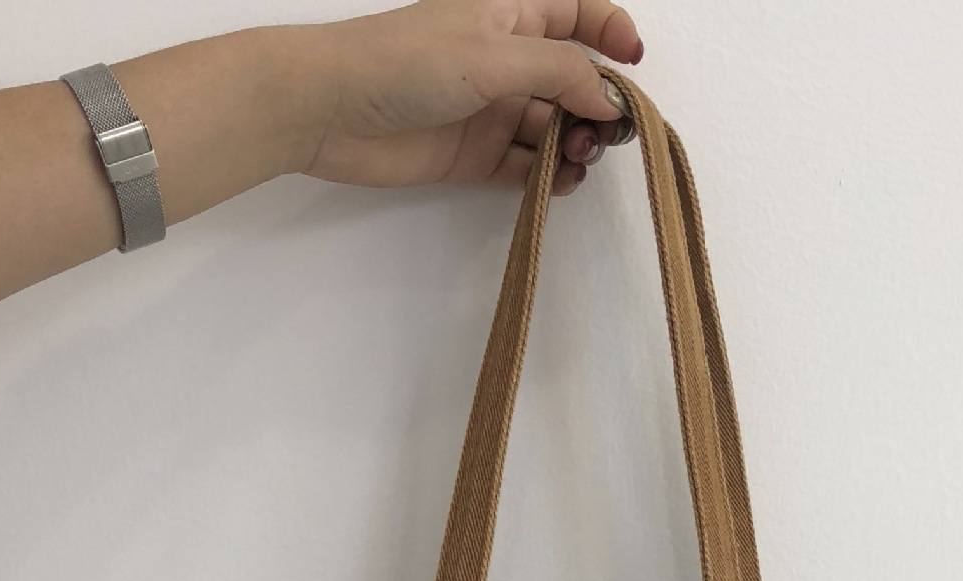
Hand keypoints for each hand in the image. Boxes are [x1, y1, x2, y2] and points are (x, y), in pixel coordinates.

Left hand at [295, 0, 641, 195]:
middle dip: (597, 105)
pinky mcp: (472, 155)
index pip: (576, 13)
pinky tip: (559, 183)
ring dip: (573, 145)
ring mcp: (489, 110)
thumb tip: (608, 97)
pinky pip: (523, 166)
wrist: (328, 109)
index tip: (634, 64)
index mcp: (510, 16)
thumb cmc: (404, 63)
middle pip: (571, 80)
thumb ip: (559, 72)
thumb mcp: (494, 55)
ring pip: (551, 127)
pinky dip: (546, 176)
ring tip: (577, 161)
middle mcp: (504, 60)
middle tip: (604, 135)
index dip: (610, 31)